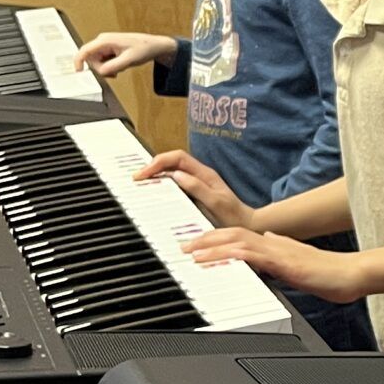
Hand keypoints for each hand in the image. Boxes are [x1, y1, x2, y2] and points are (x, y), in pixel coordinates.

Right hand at [74, 31, 176, 77]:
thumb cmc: (144, 48)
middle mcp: (103, 41)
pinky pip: (103, 61)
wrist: (154, 45)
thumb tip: (101, 72)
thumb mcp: (129, 60)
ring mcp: (105, 45)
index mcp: (105, 40)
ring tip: (120, 69)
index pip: (85, 50)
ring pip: (97, 62)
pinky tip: (120, 66)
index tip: (79, 71)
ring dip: (106, 69)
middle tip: (115, 73)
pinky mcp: (109, 49)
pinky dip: (110, 67)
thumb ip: (114, 66)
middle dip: (101, 69)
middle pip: (91, 60)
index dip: (78, 61)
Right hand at [137, 150, 256, 229]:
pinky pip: (175, 183)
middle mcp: (200, 175)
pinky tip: (154, 192)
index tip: (144, 174)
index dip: (158, 162)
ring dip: (156, 174)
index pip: (177, 157)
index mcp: (204, 173)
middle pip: (171, 161)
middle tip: (137, 178)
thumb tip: (176, 175)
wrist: (247, 225)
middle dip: (153, 166)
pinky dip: (162, 183)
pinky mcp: (195, 192)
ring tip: (141, 183)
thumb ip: (197, 188)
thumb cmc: (233, 216)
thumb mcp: (216, 203)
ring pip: (172, 171)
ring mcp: (197, 183)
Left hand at [179, 227, 367, 300]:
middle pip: (231, 233)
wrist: (352, 275)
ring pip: (236, 241)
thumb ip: (282, 249)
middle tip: (181, 247)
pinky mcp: (283, 263)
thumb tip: (269, 240)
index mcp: (275, 245)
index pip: (238, 235)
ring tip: (190, 254)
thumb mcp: (300, 260)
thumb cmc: (330, 274)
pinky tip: (217, 261)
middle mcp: (273, 244)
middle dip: (204, 240)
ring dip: (210, 246)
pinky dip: (230, 256)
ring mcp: (278, 252)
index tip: (194, 245)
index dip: (214, 237)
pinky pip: (251, 256)